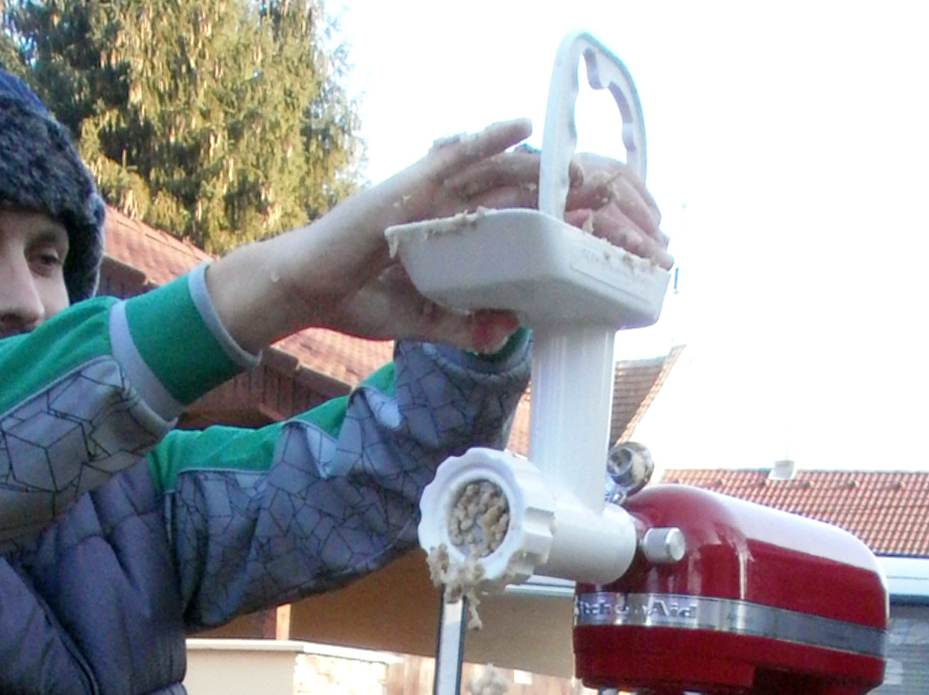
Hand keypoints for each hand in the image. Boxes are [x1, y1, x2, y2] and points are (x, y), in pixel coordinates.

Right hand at [205, 122, 670, 355]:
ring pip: (503, 173)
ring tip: (590, 172)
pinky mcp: (413, 186)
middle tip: (618, 201)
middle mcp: (456, 206)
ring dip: (548, 170)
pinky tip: (522, 129)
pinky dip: (490, 141)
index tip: (605, 230)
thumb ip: (464, 324)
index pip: (525, 223)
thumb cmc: (359, 297)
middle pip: (528, 193)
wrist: (310, 288)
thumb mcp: (424, 319)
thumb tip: (504, 331)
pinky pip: (458, 157)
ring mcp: (436, 192)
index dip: (565, 221)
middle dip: (573, 197)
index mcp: (463, 235)